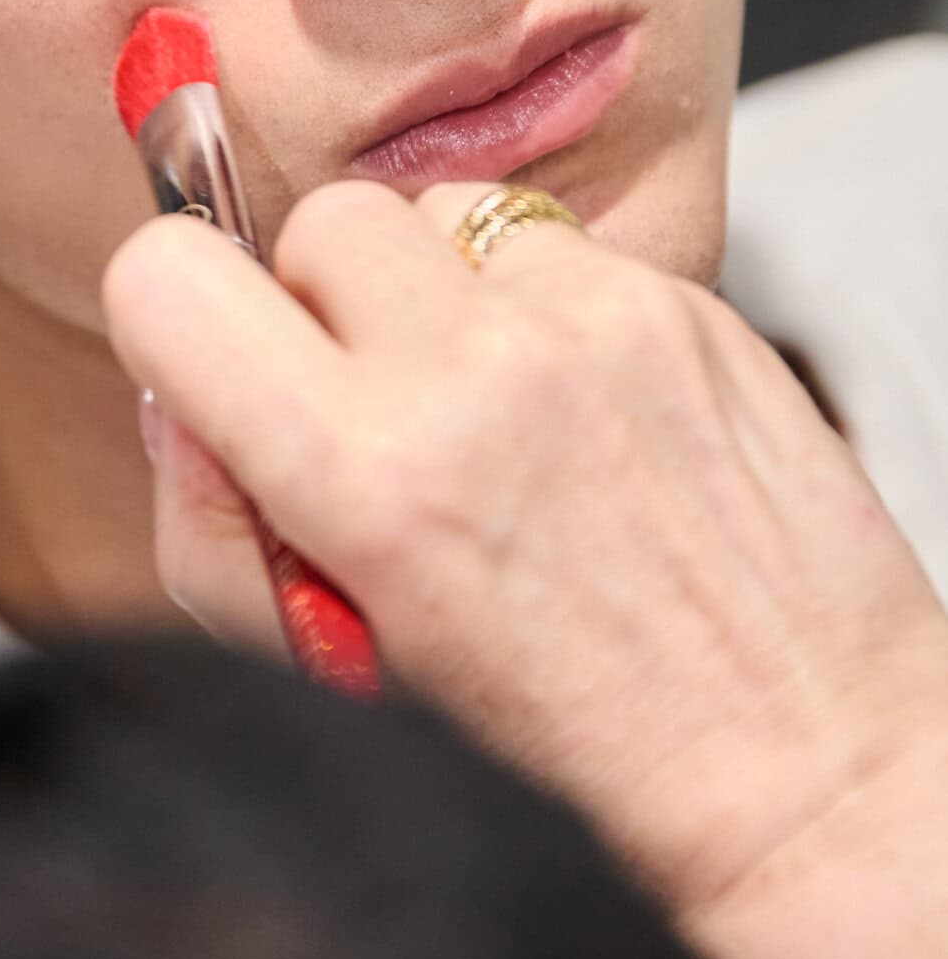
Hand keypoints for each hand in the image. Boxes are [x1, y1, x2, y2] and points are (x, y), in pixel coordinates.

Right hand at [103, 178, 947, 958]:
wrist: (792, 747)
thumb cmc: (561, 718)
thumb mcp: (327, 656)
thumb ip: (209, 516)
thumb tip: (178, 391)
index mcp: (365, 477)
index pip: (166, 279)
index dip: (176, 318)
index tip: (222, 364)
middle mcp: (474, 374)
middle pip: (314, 222)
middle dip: (326, 305)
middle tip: (378, 405)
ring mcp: (588, 323)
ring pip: (437, 211)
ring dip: (437, 290)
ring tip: (489, 403)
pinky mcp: (679, 300)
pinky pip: (550, 245)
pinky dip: (542, 308)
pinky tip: (577, 406)